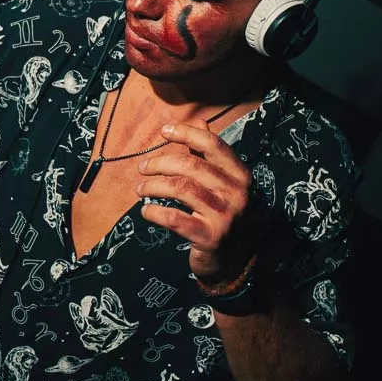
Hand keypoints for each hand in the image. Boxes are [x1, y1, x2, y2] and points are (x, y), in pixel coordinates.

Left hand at [137, 121, 257, 281]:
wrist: (233, 261)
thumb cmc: (223, 214)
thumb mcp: (222, 183)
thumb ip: (209, 153)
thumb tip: (198, 120)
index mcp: (240, 175)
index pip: (213, 145)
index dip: (187, 133)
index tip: (164, 131)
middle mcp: (236, 194)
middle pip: (191, 166)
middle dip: (160, 163)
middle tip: (143, 168)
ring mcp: (224, 216)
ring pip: (180, 189)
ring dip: (153, 186)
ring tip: (140, 189)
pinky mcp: (210, 237)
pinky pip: (174, 218)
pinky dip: (155, 212)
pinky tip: (146, 211)